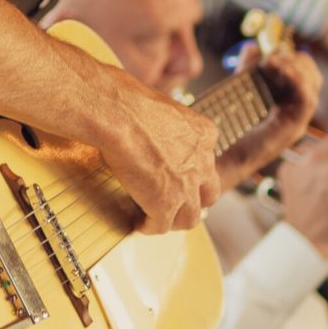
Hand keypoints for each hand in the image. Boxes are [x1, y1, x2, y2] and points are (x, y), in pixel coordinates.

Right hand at [97, 69, 221, 233]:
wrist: (119, 114)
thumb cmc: (129, 101)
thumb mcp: (162, 107)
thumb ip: (166, 124)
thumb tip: (148, 127)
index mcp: (204, 133)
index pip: (206, 161)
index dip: (192, 173)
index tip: (176, 175)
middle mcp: (202, 161)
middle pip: (209, 194)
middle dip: (194, 201)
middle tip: (175, 202)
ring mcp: (186, 186)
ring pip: (190, 218)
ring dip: (174, 220)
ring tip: (157, 219)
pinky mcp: (166, 203)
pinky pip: (162, 226)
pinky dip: (150, 227)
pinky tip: (139, 224)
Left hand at [216, 50, 320, 189]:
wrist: (221, 155)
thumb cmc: (229, 126)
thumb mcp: (240, 88)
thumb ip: (247, 67)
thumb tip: (253, 46)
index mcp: (287, 102)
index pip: (305, 74)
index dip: (292, 58)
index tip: (270, 54)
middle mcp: (295, 111)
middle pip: (313, 78)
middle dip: (295, 61)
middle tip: (272, 58)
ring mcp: (297, 121)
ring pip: (313, 86)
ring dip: (294, 67)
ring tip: (273, 63)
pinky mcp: (294, 128)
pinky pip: (307, 100)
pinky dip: (297, 81)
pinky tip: (282, 70)